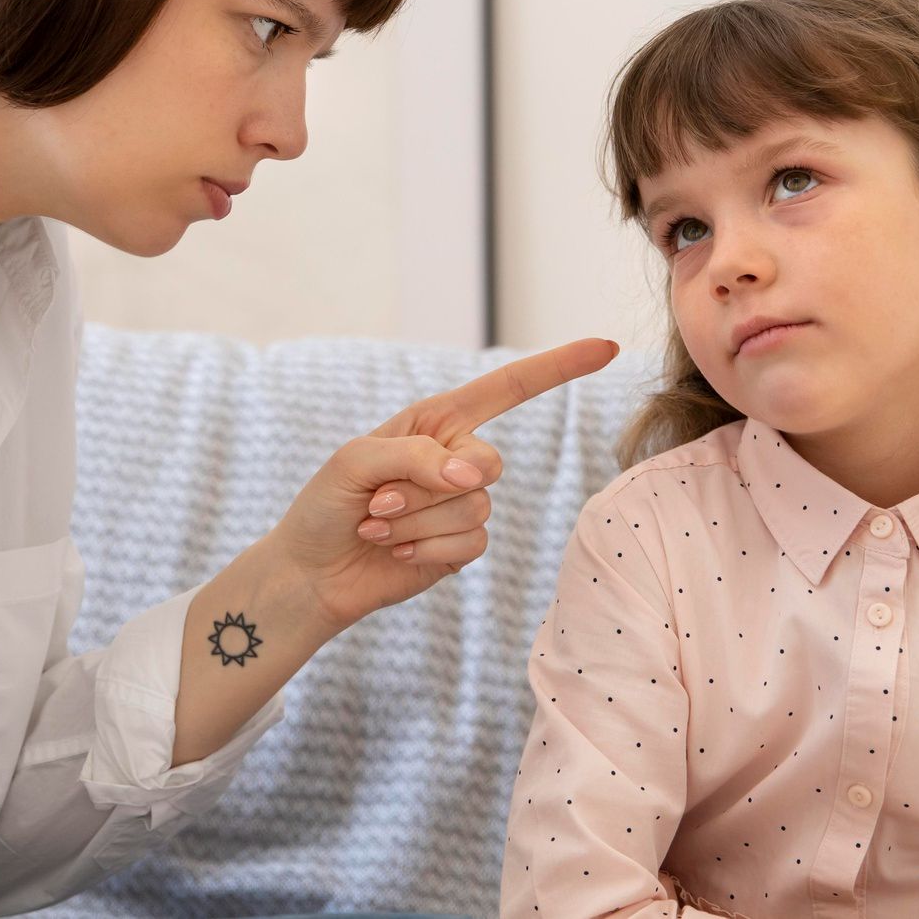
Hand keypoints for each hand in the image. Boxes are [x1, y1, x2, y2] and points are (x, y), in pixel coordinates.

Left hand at [265, 337, 618, 632]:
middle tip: (378, 501)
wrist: (312, 571)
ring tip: (376, 526)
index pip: (509, 387)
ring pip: (475, 508)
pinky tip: (395, 549)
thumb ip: (417, 455)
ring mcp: (462, 504)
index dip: (558, 366)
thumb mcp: (356, 461)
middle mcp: (456, 457)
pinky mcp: (460, 546)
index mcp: (436, 420)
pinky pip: (471, 543)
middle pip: (490, 461)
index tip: (607, 348)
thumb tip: (473, 476)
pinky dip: (427, 548)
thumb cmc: (325, 504)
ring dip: (416, 521)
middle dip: (431, 486)